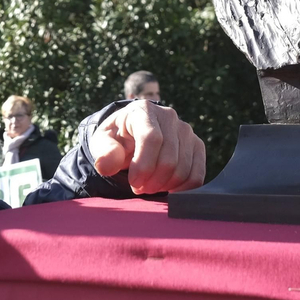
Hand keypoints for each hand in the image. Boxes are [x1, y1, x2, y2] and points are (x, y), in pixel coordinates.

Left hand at [89, 99, 205, 194]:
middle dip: (152, 181)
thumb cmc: (116, 140)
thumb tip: (106, 165)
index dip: (144, 166)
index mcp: (143, 111)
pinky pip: (197, 174)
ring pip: (183, 169)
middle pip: (169, 158)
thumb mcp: (102, 143)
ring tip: (149, 186)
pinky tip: (167, 189)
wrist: (132, 136)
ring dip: (165, 186)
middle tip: (139, 188)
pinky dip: (182, 189)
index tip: (134, 183)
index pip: (152, 139)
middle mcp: (168, 116)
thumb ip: (104, 153)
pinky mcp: (196, 145)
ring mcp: (185, 130)